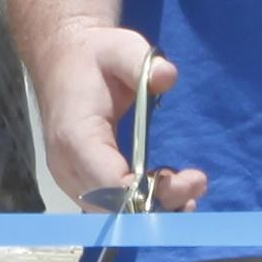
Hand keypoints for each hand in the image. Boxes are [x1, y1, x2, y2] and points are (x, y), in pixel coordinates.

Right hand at [27, 24, 202, 213]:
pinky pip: (108, 205)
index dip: (150, 192)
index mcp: (75, 135)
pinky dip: (141, 204)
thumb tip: (167, 76)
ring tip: (189, 189)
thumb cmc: (94, 56)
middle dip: (158, 204)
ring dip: (152, 208)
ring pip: (111, 213)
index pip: (110, 183)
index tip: (188, 179)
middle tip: (197, 183)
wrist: (64, 61)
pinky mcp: (79, 181)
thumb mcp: (120, 48)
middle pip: (112, 206)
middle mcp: (67, 165)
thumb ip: (141, 62)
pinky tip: (169, 189)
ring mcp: (70, 177)